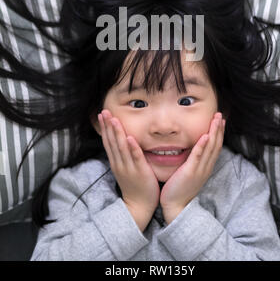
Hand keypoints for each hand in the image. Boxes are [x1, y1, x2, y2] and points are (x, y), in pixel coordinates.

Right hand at [98, 110, 159, 231]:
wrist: (138, 207)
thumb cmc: (134, 185)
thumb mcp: (124, 169)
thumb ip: (122, 155)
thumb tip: (121, 141)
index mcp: (116, 162)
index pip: (108, 141)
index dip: (104, 127)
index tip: (101, 113)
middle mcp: (119, 163)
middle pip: (112, 142)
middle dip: (108, 126)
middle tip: (104, 111)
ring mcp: (128, 168)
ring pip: (121, 148)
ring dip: (117, 133)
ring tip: (115, 120)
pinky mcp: (140, 172)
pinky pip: (135, 158)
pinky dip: (132, 148)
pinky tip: (130, 138)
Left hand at [160, 113, 224, 223]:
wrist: (175, 206)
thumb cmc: (179, 188)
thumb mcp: (190, 172)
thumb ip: (193, 161)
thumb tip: (192, 148)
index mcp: (206, 167)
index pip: (215, 147)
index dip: (219, 133)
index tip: (220, 121)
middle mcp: (206, 167)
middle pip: (216, 144)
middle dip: (219, 128)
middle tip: (220, 115)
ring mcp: (199, 170)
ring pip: (210, 148)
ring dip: (214, 132)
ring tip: (216, 120)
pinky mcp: (190, 172)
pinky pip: (198, 156)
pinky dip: (203, 145)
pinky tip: (205, 135)